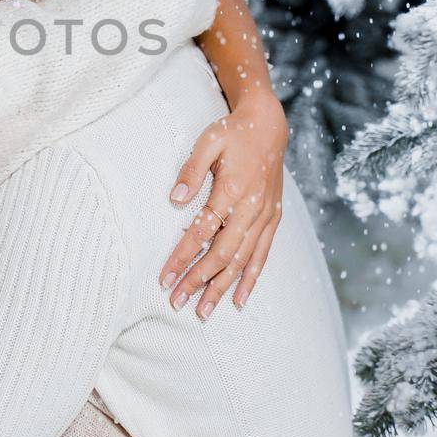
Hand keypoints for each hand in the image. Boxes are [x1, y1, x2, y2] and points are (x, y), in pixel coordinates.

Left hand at [159, 93, 286, 316]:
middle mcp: (251, 208)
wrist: (270, 125)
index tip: (164, 277)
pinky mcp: (273, 219)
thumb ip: (190, 171)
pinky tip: (238, 299)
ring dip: (221, 287)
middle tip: (176, 302)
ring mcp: (265, 216)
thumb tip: (174, 200)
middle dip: (198, 280)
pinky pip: (262, 255)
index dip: (182, 256)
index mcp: (232, 189)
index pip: (202, 231)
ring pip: (242, 260)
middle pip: (222, 254)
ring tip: (203, 311)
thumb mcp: (207, 141)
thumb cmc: (233, 132)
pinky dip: (250, 279)